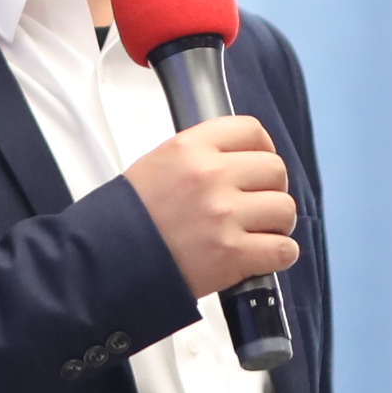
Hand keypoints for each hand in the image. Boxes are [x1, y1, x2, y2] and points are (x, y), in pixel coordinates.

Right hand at [122, 116, 299, 299]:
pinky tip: (262, 256)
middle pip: (275, 170)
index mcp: (190, 148)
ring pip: (284, 209)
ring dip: (277, 224)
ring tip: (259, 233)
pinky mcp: (231, 254)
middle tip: (257, 206)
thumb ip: (200, 155)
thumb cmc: (129, 218)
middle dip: (271, 190)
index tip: (259, 164)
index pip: (251, 131)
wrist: (106, 261)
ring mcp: (223, 215)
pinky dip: (278, 255)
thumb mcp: (159, 163)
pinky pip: (283, 249)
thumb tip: (241, 161)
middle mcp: (210, 176)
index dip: (263, 149)